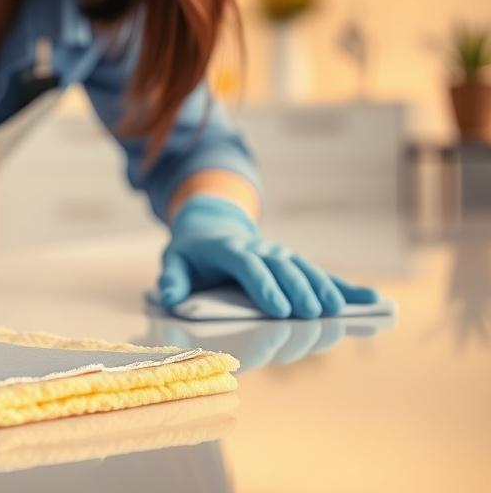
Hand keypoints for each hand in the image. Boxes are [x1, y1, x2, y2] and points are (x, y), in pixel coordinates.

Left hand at [158, 194, 377, 318]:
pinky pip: (321, 274)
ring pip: (305, 270)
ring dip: (324, 289)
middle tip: (313, 315)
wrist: (211, 225)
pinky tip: (370, 300)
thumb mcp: (174, 261)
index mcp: (229, 250)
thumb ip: (172, 279)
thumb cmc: (192, 252)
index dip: (264, 287)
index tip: (278, 309)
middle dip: (299, 291)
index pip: (248, 266)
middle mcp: (260, 249)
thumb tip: (169, 298)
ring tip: (339, 311)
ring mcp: (280, 255)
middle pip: (283, 269)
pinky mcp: (293, 262)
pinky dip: (346, 287)